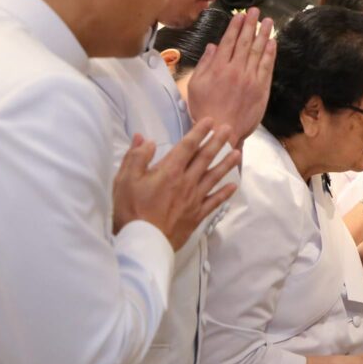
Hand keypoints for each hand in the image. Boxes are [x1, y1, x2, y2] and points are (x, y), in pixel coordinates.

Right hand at [113, 119, 239, 250]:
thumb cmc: (131, 210)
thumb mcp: (125, 180)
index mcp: (169, 171)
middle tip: (229, 129)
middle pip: (205, 158)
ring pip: (213, 177)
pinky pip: (214, 201)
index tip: (210, 121)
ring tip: (237, 152)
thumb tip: (146, 139)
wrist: (143, 242)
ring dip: (226, 163)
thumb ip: (136, 157)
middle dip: (217, 142)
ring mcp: (194, 199)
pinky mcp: (196, 215)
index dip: (199, 132)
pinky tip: (232, 186)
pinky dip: (224, 193)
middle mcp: (186, 182)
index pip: (188, 146)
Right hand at [187, 8, 275, 147]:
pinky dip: (270, 53)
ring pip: (258, 51)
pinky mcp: (261, 88)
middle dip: (250, 25)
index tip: (240, 15)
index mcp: (218, 68)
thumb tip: (213, 46)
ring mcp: (250, 79)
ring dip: (263, 34)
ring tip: (267, 21)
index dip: (235, 27)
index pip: (229, 41)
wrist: (222, 130)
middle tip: (255, 11)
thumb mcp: (196, 85)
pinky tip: (272, 42)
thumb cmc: (205, 110)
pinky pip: (267, 66)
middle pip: (245, 42)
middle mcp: (236, 70)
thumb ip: (205, 64)